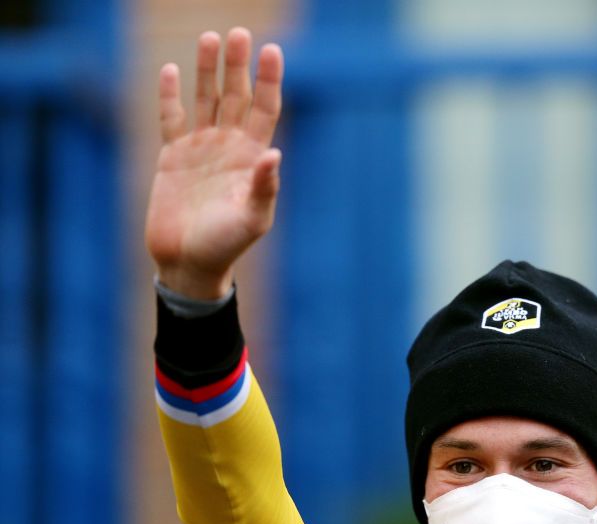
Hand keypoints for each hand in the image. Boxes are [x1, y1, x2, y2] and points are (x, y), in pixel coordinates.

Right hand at [145, 27, 283, 298]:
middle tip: (238, 33)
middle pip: (236, 96)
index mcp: (253, 158)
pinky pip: (172, 119)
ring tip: (209, 37)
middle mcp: (229, 147)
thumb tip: (274, 153)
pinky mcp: (172, 157)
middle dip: (238, 65)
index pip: (265, 109)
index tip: (272, 50)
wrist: (189, 263)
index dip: (269, 80)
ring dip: (208, 70)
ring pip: (206, 99)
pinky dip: (170, 95)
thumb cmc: (226, 245)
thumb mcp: (251, 219)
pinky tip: (170, 69)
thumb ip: (263, 187)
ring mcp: (201, 149)